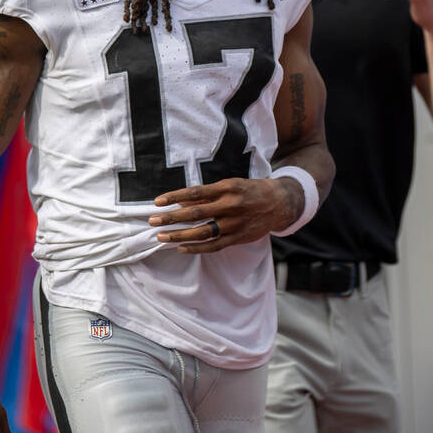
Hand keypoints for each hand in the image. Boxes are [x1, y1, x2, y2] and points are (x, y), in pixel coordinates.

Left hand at [149, 177, 302, 252]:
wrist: (279, 203)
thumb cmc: (250, 191)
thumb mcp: (231, 185)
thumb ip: (208, 194)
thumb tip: (182, 201)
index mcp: (228, 188)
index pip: (195, 192)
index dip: (174, 197)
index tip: (157, 202)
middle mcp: (231, 205)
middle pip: (195, 213)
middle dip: (172, 218)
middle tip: (152, 221)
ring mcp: (235, 224)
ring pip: (202, 232)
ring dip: (180, 235)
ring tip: (163, 236)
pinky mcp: (239, 237)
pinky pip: (215, 245)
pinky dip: (197, 248)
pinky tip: (182, 248)